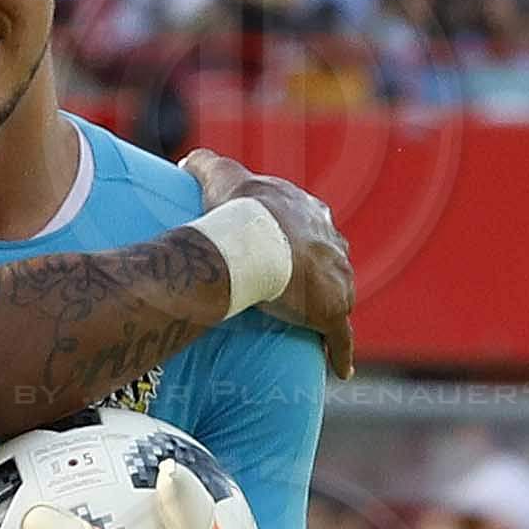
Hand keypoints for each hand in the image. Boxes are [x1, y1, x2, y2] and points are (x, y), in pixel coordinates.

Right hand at [182, 149, 355, 377]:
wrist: (257, 245)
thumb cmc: (240, 213)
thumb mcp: (222, 177)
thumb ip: (207, 164)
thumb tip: (187, 158)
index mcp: (311, 213)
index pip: (311, 225)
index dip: (298, 237)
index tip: (286, 248)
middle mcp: (332, 244)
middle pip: (330, 261)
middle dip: (320, 273)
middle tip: (298, 289)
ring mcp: (336, 279)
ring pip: (337, 296)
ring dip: (329, 309)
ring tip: (312, 325)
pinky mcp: (333, 312)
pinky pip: (341, 338)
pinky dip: (341, 352)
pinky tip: (341, 370)